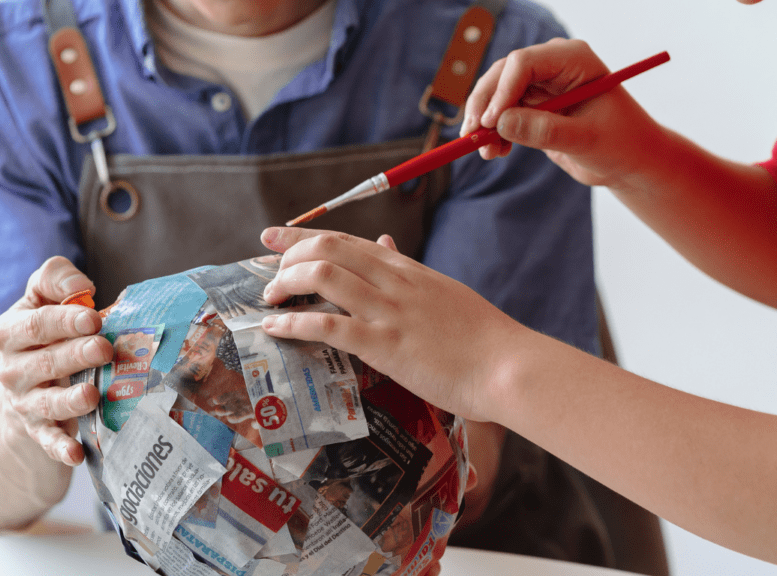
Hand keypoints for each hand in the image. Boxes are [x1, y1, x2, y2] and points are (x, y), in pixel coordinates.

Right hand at [0, 256, 112, 465]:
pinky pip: (48, 441)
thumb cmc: (42, 334)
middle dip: (75, 355)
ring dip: (71, 399)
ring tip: (92, 393)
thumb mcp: (40, 299)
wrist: (17, 387)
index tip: (94, 318)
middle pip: (45, 362)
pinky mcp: (38, 430)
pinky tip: (77, 454)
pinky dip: (60, 448)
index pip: (37, 324)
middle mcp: (13, 369)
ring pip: (47, 403)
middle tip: (103, 349)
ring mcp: (25, 402)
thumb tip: (81, 286)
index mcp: (10, 333)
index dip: (65, 321)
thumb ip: (54, 279)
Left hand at [259, 228, 526, 422]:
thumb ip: (408, 271)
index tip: (272, 236)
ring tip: (270, 300)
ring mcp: (390, 312)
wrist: (509, 366)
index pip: (348, 241)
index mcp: (408, 271)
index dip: (303, 236)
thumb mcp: (444, 293)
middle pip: (329, 248)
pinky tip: (275, 328)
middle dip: (289, 256)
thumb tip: (382, 244)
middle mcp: (395, 282)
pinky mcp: (386, 345)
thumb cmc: (483, 339)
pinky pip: (329, 325)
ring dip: (287, 284)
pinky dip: (295, 322)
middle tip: (268, 275)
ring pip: (323, 275)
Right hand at [461, 38, 662, 189]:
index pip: (524, 62)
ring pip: (496, 96)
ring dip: (484, 123)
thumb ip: (544, 131)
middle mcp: (553, 66)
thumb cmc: (621, 144)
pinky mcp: (533, 108)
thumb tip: (500, 124)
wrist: (630, 162)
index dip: (502, 91)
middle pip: (502, 76)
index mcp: (573, 59)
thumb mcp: (585, 140)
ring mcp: (541, 86)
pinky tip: (497, 152)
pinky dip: (493, 133)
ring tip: (487, 153)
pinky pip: (502, 115)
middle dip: (484, 106)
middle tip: (473, 137)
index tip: (490, 122)